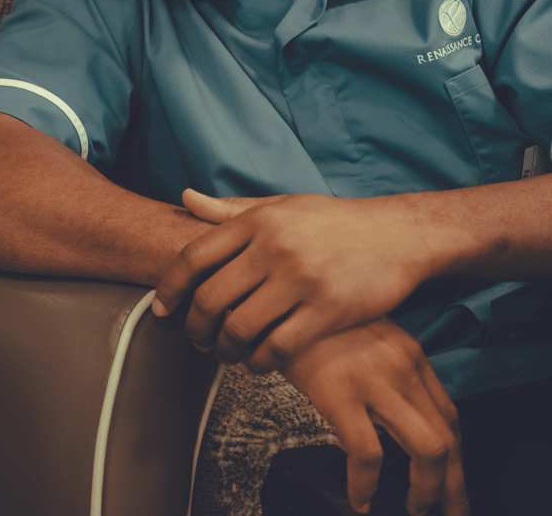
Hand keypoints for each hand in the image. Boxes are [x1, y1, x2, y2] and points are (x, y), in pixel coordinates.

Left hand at [153, 190, 433, 371]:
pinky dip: (261, 362)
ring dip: (225, 350)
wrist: (398, 234)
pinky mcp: (329, 310)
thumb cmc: (332, 221)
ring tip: (225, 353)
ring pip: (240, 327)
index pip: (193, 257)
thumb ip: (229, 209)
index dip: (169, 289)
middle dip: (195, 327)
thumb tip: (184, 197)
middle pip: (210, 298)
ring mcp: (301, 280)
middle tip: (195, 339)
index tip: (162, 311)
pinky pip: (279, 347)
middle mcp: (274, 248)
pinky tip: (259, 363)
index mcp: (255, 222)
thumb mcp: (279, 206)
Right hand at [282, 318, 467, 515]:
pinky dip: (367, 484)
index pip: (449, 415)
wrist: (271, 297)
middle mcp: (402, 365)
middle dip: (453, 484)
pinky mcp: (340, 392)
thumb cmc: (307, 319)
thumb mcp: (356, 337)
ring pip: (428, 448)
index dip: (455, 457)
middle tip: (448, 511)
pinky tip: (360, 498)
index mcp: (408, 353)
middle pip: (449, 436)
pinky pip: (368, 453)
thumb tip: (384, 416)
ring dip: (427, 490)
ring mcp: (375, 379)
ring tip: (413, 509)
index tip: (450, 480)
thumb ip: (378, 369)